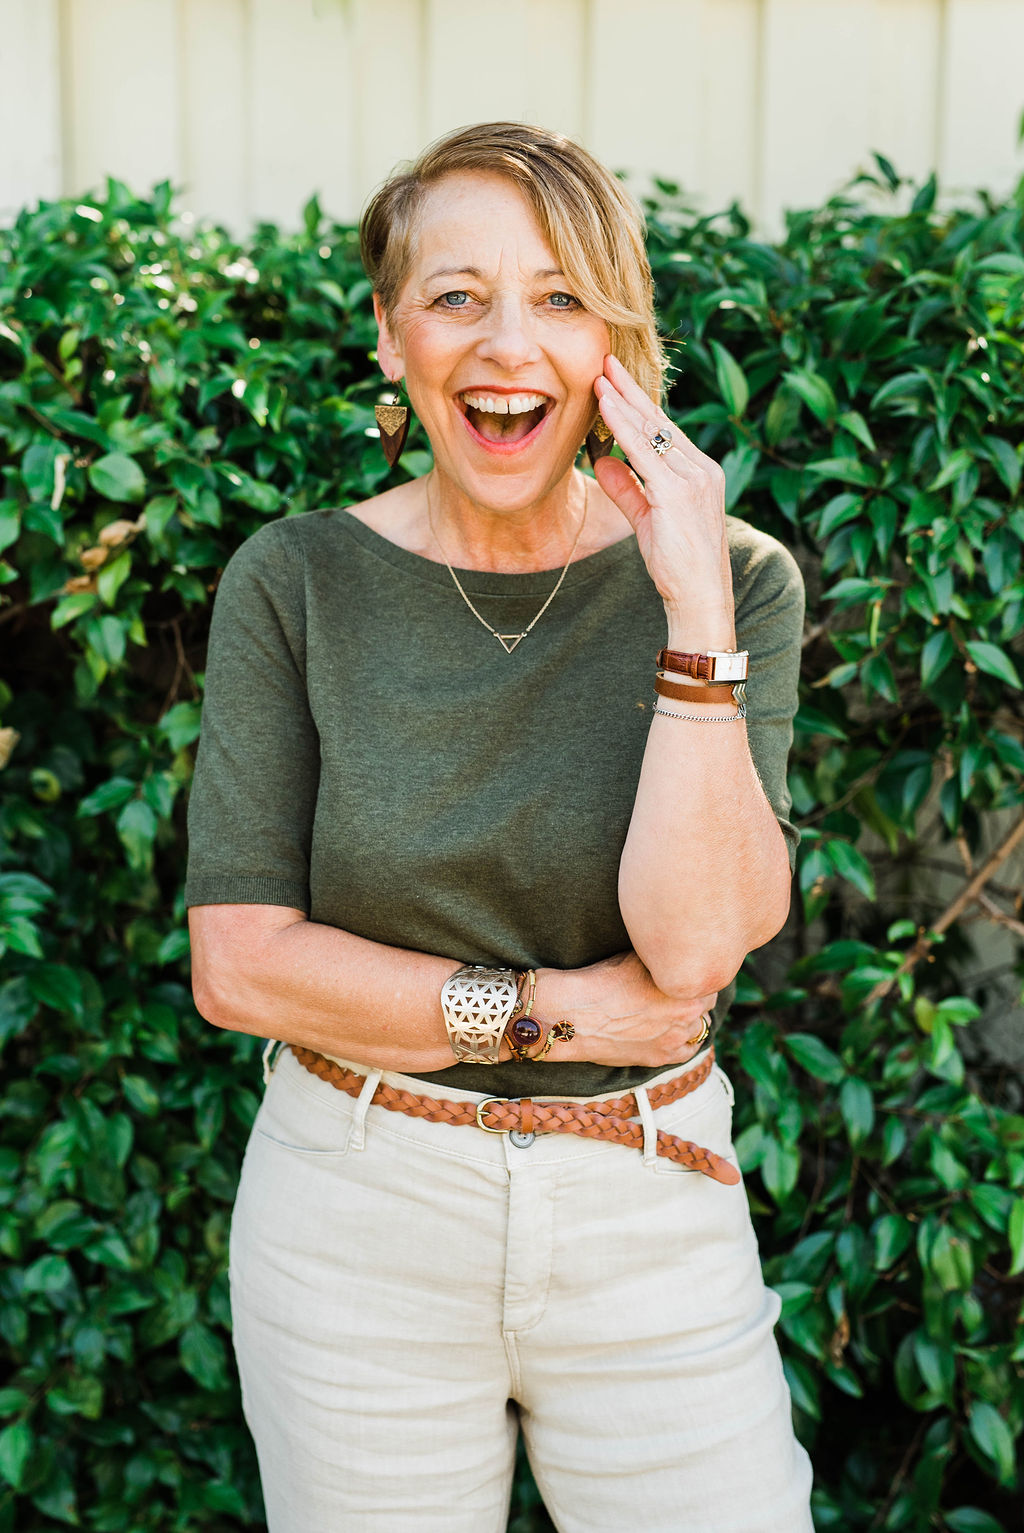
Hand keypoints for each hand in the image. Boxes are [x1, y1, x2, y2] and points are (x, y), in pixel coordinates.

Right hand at [541, 950, 717, 1068]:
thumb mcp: (636, 957)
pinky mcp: (658, 1058)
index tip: (689, 971)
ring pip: (700, 1029)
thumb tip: (674, 951)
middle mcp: (686, 1016)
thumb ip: (663, 959)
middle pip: (706, 1005)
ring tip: (678, 1010)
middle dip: (697, 997)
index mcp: (684, 988)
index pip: (709, 980)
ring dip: (693, 1019)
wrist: (574, 1014)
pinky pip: (687, 1052)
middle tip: (684, 989)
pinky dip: (685, 1041)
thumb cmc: (600, 981)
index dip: (697, 974)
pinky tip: (675, 1032)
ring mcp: (673, 1040)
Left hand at [592, 354, 734, 643]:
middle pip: (660, 422)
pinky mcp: (678, 493)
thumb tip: (601, 460)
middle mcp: (701, 469)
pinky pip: (644, 453)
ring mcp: (692, 479)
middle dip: (630, 390)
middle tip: (607, 360)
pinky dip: (623, 428)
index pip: (664, 431)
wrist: (700, 597)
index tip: (615, 380)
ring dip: (623, 401)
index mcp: (699, 473)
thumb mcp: (647, 520)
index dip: (638, 404)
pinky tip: (606, 409)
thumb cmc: (677, 565)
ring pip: (652, 432)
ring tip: (601, 375)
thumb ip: (626, 489)